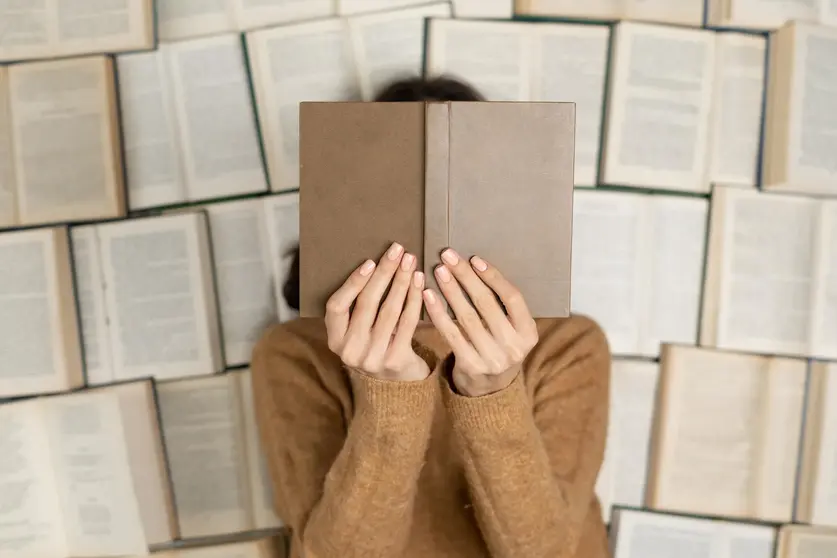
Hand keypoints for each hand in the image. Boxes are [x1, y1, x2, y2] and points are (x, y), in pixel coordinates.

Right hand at [325, 242, 429, 381]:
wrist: (398, 384)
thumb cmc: (377, 346)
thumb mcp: (358, 332)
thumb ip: (358, 309)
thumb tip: (375, 264)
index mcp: (335, 340)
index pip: (336, 306)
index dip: (352, 283)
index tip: (370, 261)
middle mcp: (350, 350)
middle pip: (367, 304)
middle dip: (384, 273)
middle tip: (397, 251)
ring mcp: (373, 357)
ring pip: (389, 310)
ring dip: (401, 281)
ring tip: (410, 262)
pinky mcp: (396, 360)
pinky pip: (407, 322)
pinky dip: (414, 299)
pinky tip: (420, 283)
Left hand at [423, 249, 537, 396]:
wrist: (490, 390)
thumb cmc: (498, 348)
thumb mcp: (512, 330)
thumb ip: (502, 306)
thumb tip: (475, 266)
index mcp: (528, 333)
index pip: (513, 298)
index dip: (493, 276)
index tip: (474, 259)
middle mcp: (514, 347)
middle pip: (487, 304)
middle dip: (465, 276)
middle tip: (448, 256)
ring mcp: (492, 358)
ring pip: (467, 317)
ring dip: (450, 290)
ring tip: (438, 271)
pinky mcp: (470, 366)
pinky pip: (451, 333)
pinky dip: (438, 312)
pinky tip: (428, 295)